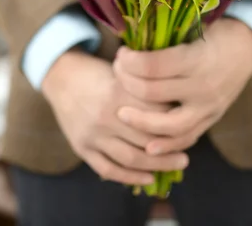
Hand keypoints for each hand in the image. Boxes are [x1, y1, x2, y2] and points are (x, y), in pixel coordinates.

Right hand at [42, 48, 188, 185]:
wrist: (61, 77)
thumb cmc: (99, 73)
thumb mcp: (124, 73)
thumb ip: (145, 89)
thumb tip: (178, 106)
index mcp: (119, 93)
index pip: (155, 114)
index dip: (175, 123)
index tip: (190, 127)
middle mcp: (107, 116)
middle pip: (146, 140)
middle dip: (171, 149)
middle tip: (187, 153)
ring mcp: (94, 135)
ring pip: (130, 158)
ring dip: (157, 165)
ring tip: (176, 165)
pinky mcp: (83, 147)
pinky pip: (108, 169)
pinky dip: (130, 178)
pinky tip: (148, 178)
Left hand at [113, 19, 251, 155]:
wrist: (249, 45)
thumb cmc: (215, 30)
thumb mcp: (192, 25)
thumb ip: (164, 37)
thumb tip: (128, 41)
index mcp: (196, 57)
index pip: (151, 67)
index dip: (128, 62)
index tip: (122, 54)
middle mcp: (203, 85)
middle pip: (152, 94)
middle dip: (127, 83)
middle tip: (117, 73)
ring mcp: (209, 106)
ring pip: (169, 126)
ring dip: (140, 122)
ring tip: (121, 114)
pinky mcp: (211, 119)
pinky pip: (187, 139)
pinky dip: (166, 145)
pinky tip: (147, 146)